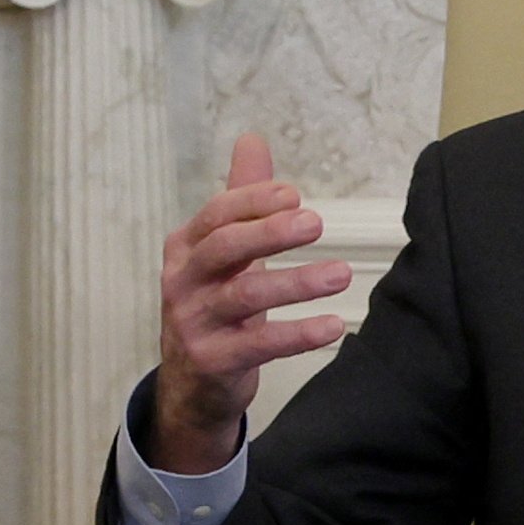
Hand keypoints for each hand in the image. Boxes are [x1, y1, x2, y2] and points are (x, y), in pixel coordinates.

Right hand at [148, 129, 349, 474]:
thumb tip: (252, 139)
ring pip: (245, 296)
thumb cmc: (214, 305)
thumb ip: (240, 198)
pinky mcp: (214, 360)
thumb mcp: (223, 251)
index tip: (293, 194)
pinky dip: (299, 334)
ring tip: (341, 273)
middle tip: (315, 222)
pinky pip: (260, 345)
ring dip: (296, 283)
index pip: (216, 216)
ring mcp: (194, 322)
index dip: (252, 202)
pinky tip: (334, 326)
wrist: (191, 385)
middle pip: (224, 248)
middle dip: (269, 233)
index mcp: (185, 248)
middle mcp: (182, 281)